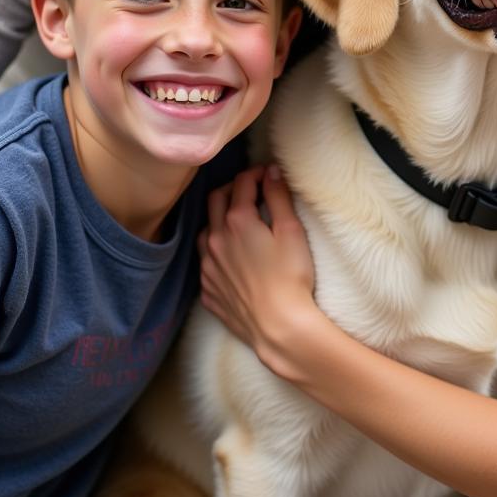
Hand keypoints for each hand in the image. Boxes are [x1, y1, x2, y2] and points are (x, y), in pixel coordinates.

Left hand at [199, 164, 318, 365]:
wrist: (278, 326)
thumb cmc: (290, 276)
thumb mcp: (291, 231)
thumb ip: (279, 197)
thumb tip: (271, 171)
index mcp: (238, 221)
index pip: (242, 183)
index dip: (256, 173)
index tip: (268, 174)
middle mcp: (215, 239)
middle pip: (216, 200)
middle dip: (233, 188)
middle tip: (252, 190)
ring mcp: (208, 266)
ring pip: (205, 230)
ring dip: (219, 218)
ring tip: (238, 222)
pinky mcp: (207, 289)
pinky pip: (206, 261)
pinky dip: (217, 249)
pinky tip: (232, 256)